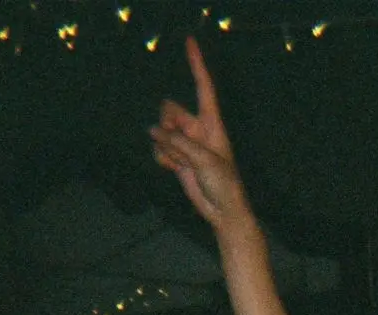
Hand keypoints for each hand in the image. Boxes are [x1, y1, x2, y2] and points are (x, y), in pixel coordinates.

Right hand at [148, 38, 251, 228]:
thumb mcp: (204, 160)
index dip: (197, 65)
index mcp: (212, 123)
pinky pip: (158, 148)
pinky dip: (163, 159)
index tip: (190, 41)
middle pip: (169, 109)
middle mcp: (197, 128)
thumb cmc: (224, 184)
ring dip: (167, 148)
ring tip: (184, 165)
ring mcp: (185, 142)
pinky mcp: (176, 156)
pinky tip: (176, 170)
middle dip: (168, 126)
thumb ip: (178, 142)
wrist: (222, 210)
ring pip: (160, 130)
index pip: (204, 87)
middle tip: (182, 147)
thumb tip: (154, 131)